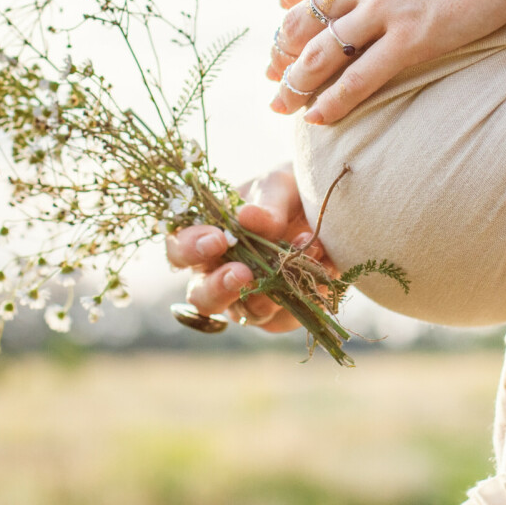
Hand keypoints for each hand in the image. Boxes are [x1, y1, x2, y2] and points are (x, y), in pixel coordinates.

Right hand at [163, 164, 330, 332]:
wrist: (326, 213)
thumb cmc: (286, 195)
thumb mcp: (278, 188)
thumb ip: (266, 205)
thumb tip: (247, 218)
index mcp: (205, 239)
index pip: (179, 251)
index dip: (190, 249)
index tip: (217, 239)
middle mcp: (219, 275)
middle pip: (202, 298)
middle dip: (219, 288)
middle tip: (242, 273)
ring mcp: (248, 299)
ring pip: (245, 313)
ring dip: (272, 289)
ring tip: (302, 253)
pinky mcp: (280, 315)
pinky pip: (285, 316)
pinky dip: (302, 292)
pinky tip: (319, 265)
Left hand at [267, 0, 505, 123]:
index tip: (285, 1)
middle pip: (306, 11)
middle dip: (283, 42)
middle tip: (271, 65)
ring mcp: (385, 7)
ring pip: (323, 49)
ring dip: (295, 78)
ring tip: (281, 101)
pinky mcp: (413, 39)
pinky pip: (360, 77)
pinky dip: (333, 100)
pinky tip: (316, 118)